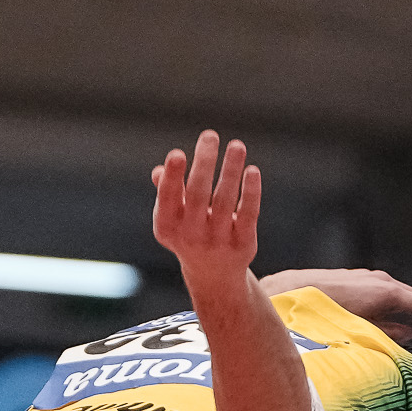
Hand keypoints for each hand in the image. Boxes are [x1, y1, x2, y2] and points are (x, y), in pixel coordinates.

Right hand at [151, 130, 259, 285]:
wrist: (214, 275)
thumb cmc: (190, 232)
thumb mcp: (174, 216)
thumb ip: (168, 192)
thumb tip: (160, 171)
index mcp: (167, 227)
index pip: (167, 199)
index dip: (172, 178)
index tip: (177, 153)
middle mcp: (191, 236)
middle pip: (198, 194)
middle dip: (204, 163)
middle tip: (209, 135)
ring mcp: (218, 241)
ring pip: (225, 200)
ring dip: (230, 170)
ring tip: (236, 145)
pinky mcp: (243, 244)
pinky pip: (248, 214)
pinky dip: (250, 192)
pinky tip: (252, 170)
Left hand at [258, 269, 411, 335]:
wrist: (287, 294)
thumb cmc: (324, 315)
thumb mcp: (361, 331)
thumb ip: (388, 333)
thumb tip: (410, 336)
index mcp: (385, 291)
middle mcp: (377, 279)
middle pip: (410, 296)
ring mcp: (363, 277)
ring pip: (393, 294)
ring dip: (405, 307)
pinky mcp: (350, 279)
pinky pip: (377, 292)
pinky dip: (388, 304)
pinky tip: (386, 316)